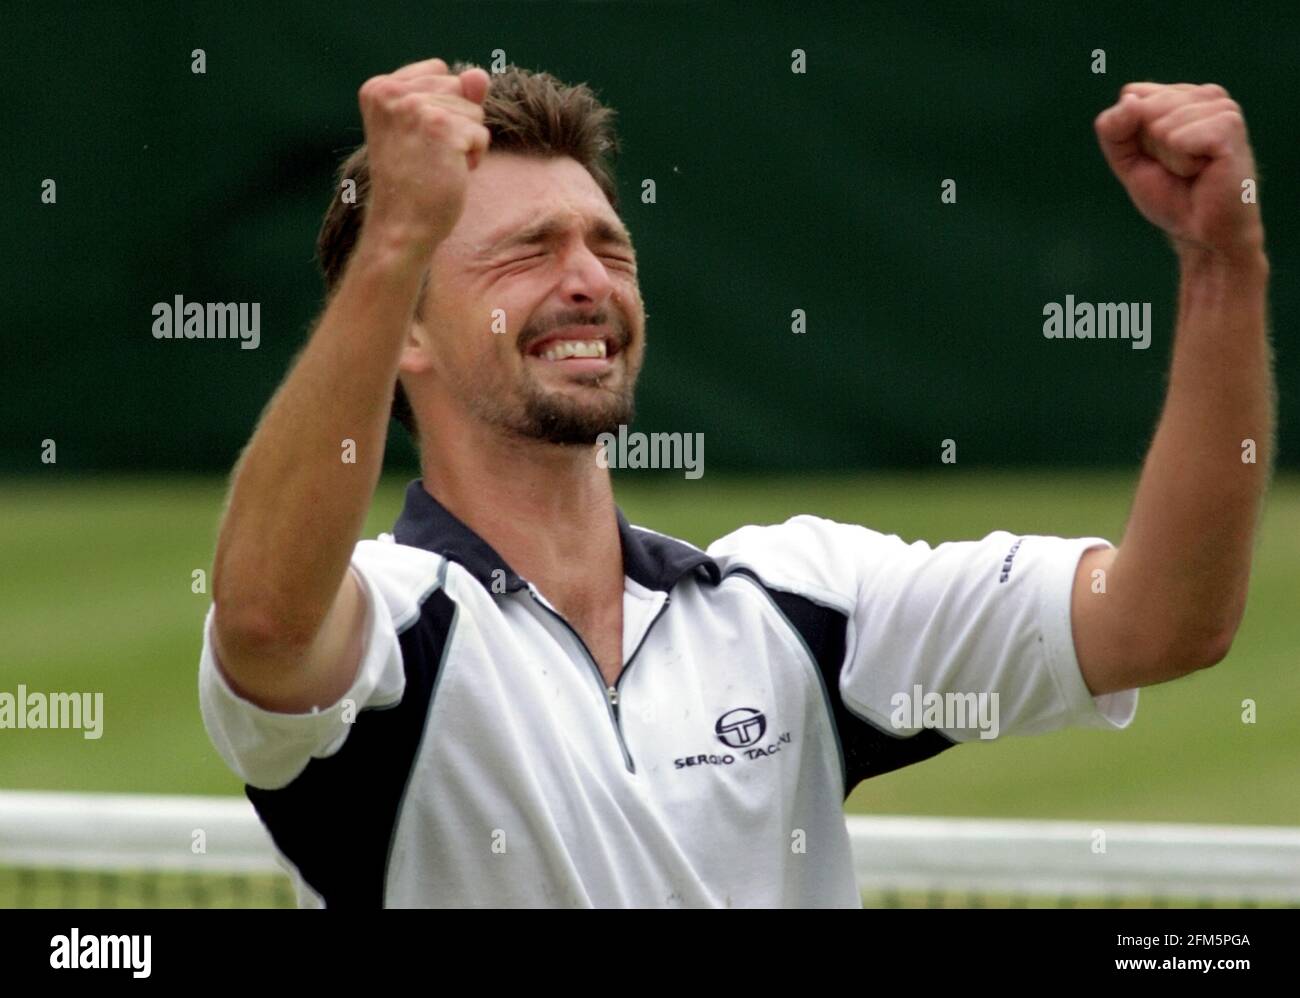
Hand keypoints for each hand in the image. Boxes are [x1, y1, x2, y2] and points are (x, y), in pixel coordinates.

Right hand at [357, 57, 491, 256]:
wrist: (401, 227)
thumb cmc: (414, 184)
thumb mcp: (429, 131)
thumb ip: (454, 96)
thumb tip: (480, 74)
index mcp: (379, 88)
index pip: (439, 71)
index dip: (442, 107)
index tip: (416, 140)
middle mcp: (392, 92)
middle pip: (458, 88)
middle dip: (456, 124)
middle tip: (427, 157)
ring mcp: (416, 107)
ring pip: (473, 111)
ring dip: (465, 143)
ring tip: (436, 166)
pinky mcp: (441, 127)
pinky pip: (481, 134)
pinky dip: (473, 158)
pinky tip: (448, 174)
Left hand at [1095, 82, 1263, 262]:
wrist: (1203, 231)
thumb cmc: (1171, 194)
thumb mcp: (1128, 159)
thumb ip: (1113, 128)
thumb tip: (1128, 100)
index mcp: (1184, 95)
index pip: (1131, 95)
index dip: (1131, 135)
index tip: (1155, 157)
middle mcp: (1206, 94)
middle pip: (1143, 108)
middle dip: (1150, 148)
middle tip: (1178, 168)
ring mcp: (1222, 107)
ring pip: (1160, 126)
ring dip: (1169, 159)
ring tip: (1194, 171)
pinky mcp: (1229, 126)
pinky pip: (1179, 139)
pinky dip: (1182, 164)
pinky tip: (1204, 171)